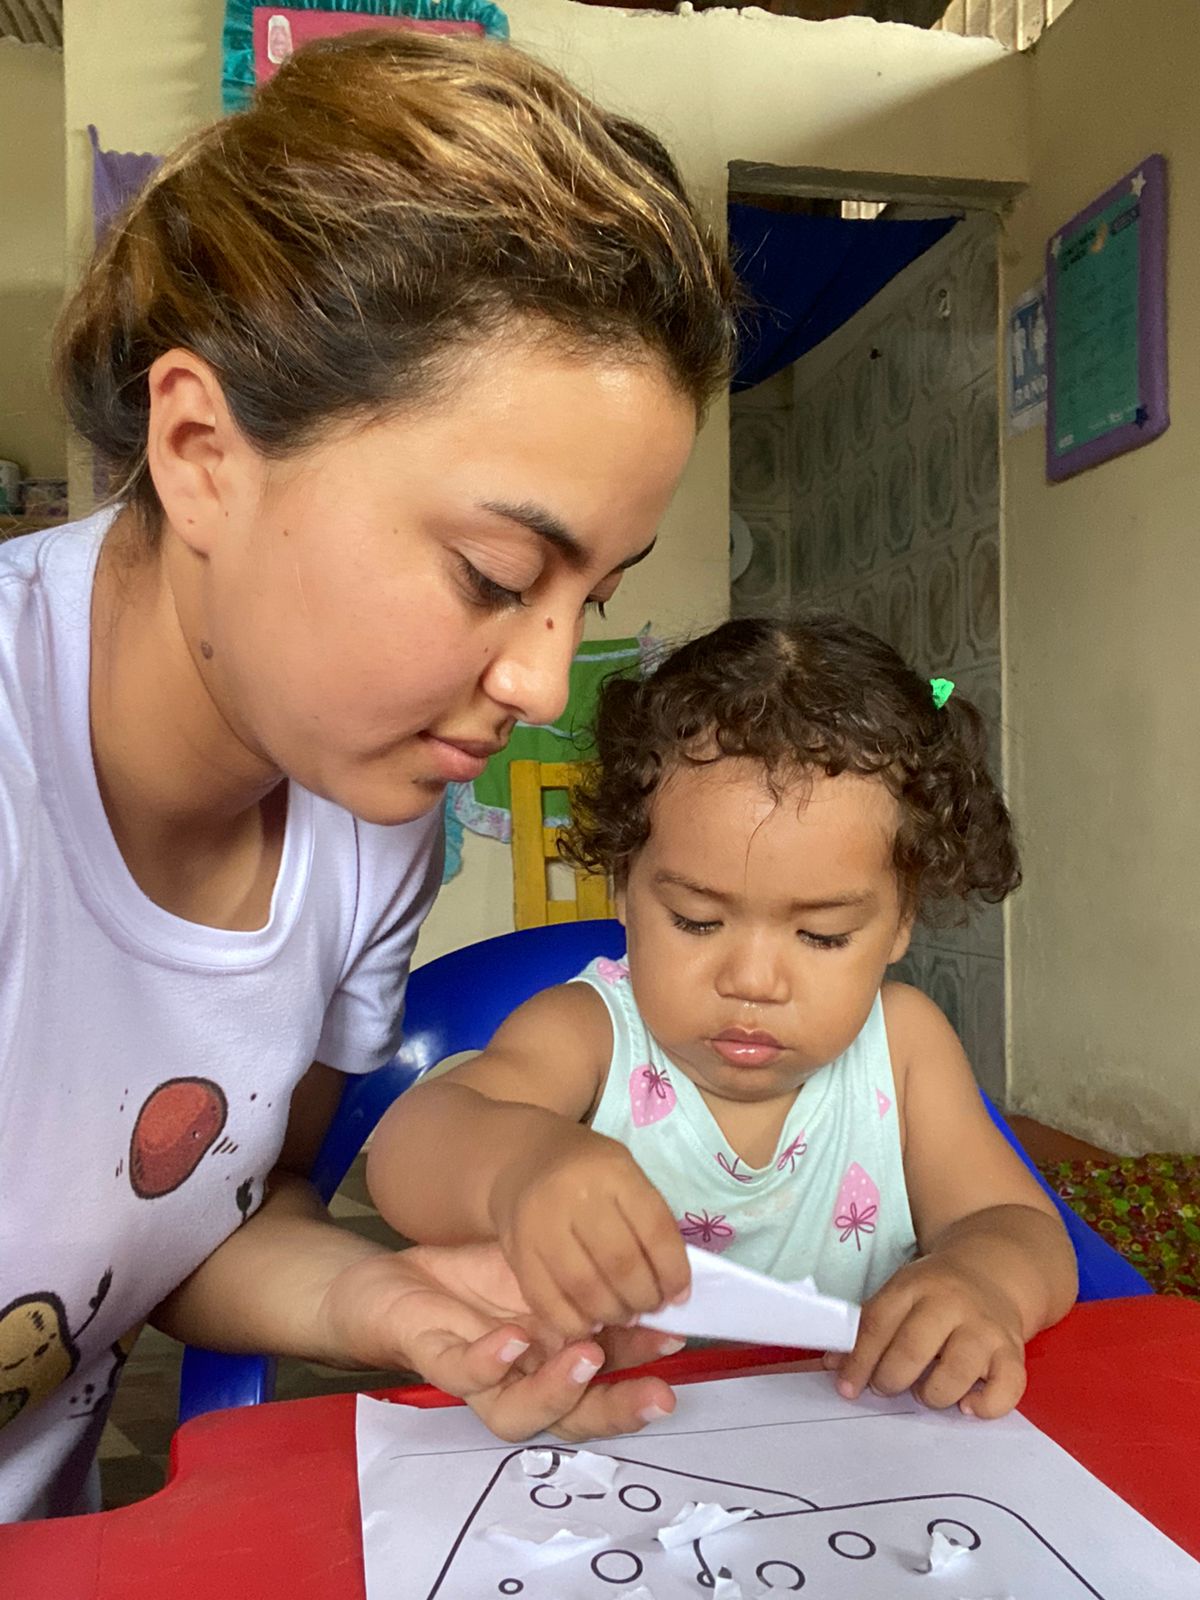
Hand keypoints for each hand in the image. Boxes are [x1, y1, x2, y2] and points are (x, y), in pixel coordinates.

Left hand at [318, 1239, 681, 1440]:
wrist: (395, 1280)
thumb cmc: (475, 1279)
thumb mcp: (540, 1270)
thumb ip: (587, 1281)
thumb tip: (653, 1268)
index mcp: (551, 1363)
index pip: (606, 1382)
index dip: (643, 1370)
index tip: (678, 1341)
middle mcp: (520, 1383)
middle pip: (573, 1417)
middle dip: (617, 1409)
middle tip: (659, 1394)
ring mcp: (479, 1380)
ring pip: (518, 1413)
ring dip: (557, 1391)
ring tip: (588, 1356)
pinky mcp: (436, 1359)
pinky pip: (463, 1373)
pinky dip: (489, 1361)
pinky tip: (514, 1336)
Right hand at [490, 1124, 689, 1339]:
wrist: (525, 1160)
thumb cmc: (589, 1173)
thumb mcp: (625, 1175)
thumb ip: (648, 1221)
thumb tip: (673, 1288)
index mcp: (613, 1170)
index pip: (655, 1229)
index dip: (673, 1270)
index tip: (679, 1294)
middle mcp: (575, 1194)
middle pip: (620, 1263)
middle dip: (643, 1297)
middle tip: (649, 1306)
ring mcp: (540, 1223)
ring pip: (585, 1287)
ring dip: (613, 1313)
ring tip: (623, 1314)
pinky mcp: (516, 1252)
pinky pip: (547, 1301)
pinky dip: (574, 1323)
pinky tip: (589, 1322)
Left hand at [823, 1256, 1026, 1417]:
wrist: (991, 1272)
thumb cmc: (935, 1294)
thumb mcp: (899, 1294)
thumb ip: (868, 1328)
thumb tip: (833, 1366)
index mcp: (915, 1286)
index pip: (878, 1324)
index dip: (858, 1360)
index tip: (847, 1387)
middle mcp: (951, 1303)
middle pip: (912, 1349)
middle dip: (891, 1379)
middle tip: (886, 1387)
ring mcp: (985, 1327)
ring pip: (956, 1372)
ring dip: (933, 1394)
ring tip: (925, 1391)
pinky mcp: (1013, 1351)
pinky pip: (1006, 1388)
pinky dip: (985, 1405)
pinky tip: (966, 1403)